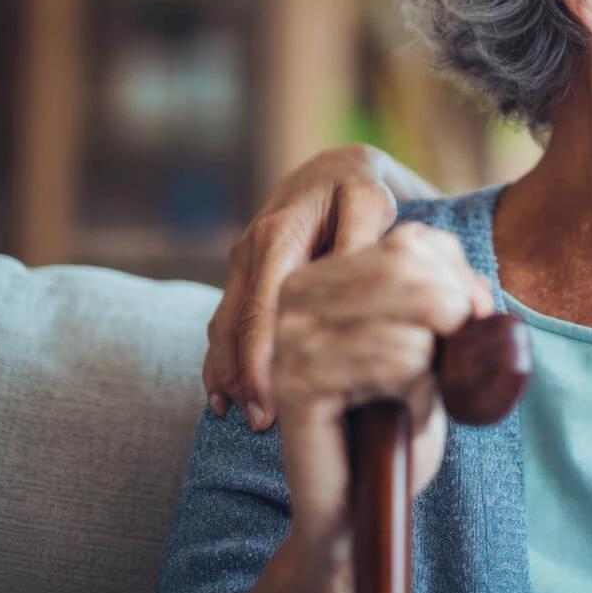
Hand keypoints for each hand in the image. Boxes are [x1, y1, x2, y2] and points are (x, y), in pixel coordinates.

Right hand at [205, 144, 438, 429]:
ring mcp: (240, 266)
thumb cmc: (359, 190)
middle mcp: (248, 253)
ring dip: (228, 373)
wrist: (332, 169)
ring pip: (222, 328)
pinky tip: (225, 395)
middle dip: (243, 376)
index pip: (261, 309)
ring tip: (241, 416)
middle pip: (235, 326)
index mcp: (276, 237)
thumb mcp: (370, 203)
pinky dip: (221, 360)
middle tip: (261, 423)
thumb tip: (354, 278)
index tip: (272, 400)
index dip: (262, 359)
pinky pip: (223, 323)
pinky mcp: (243, 278)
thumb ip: (362, 239)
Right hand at [271, 222, 493, 549]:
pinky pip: (399, 361)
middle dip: (455, 315)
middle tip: (446, 364)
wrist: (358, 504)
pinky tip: (394, 417)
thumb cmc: (398, 418)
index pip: (416, 240)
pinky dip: (420, 395)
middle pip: (413, 267)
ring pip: (415, 318)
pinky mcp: (298, 384)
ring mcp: (290, 336)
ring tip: (407, 397)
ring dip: (436, 367)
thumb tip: (475, 295)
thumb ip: (449, 293)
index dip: (463, 281)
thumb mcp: (434, 343)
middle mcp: (296, 293)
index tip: (472, 323)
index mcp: (325, 271)